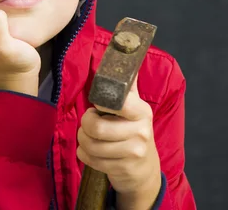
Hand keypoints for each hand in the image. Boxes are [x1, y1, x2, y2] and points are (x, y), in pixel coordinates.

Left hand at [77, 77, 160, 204]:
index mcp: (142, 111)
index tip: (98, 107)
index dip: (100, 104)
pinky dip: (84, 155)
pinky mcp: (123, 168)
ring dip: (83, 141)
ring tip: (89, 137)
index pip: (118, 101)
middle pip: (96, 127)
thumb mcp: (135, 107)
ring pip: (90, 144)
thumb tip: (126, 57)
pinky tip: (91, 152)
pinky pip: (90, 159)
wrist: (145, 169)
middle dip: (85, 125)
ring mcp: (134, 152)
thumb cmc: (133, 132)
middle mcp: (141, 131)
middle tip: (89, 124)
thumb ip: (128, 85)